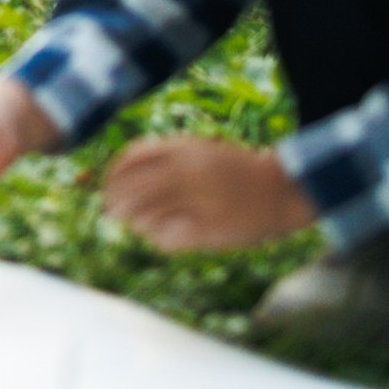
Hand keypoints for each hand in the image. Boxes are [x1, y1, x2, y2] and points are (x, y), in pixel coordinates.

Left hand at [101, 136, 316, 250]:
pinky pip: (169, 238)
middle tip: (112, 212)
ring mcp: (199, 201)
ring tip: (135, 225)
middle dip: (115, 202)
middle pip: (133, 189)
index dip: (113, 174)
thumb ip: (165, 155)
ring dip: (135, 222)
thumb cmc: (233, 169)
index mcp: (184, 149)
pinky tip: (159, 237)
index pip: (131, 159)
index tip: (108, 186)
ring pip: (147, 216)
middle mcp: (188, 173)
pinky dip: (158, 239)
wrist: (281, 190)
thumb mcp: (199, 150)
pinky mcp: (210, 229)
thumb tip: (121, 171)